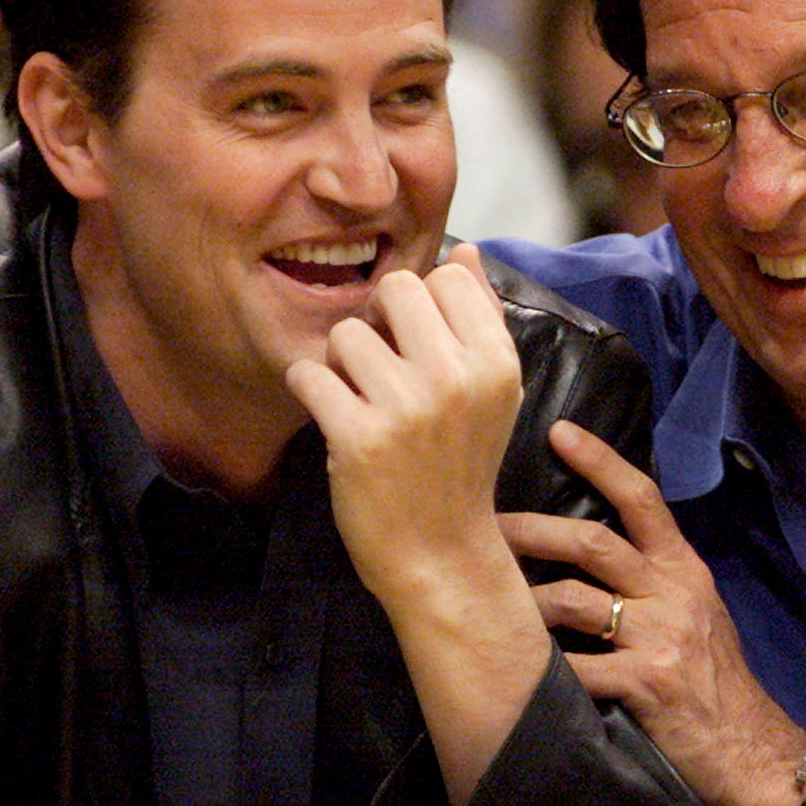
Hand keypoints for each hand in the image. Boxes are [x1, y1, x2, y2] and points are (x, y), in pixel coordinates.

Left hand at [286, 244, 523, 600]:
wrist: (441, 555)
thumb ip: (481, 317)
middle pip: (395, 288)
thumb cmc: (461, 466)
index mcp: (496, 361)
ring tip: (360, 398)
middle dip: (379, 320)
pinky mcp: (358, 438)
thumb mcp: (492, 392)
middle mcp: (457, 378)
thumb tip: (467, 251)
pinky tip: (331, 415)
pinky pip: (309, 374)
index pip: (444, 276)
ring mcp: (407, 408)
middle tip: (381, 366)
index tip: (416, 345)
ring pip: (346, 333)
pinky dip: (309, 390)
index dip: (421, 305)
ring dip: (341, 362)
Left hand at [499, 418, 805, 805]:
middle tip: (484, 527)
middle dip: (530, 531)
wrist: (752, 752)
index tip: (559, 430)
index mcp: (685, 570)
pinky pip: (575, 666)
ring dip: (523, 603)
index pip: (642, 498)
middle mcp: (674, 593)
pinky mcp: (644, 683)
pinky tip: (511, 668)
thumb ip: (655, 580)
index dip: (600, 461)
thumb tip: (590, 551)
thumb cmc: (715, 685)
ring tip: (488, 606)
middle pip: (592, 542)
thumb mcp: (697, 616)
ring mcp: (660, 637)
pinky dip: (539, 667)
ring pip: (571, 600)